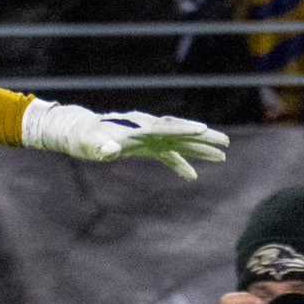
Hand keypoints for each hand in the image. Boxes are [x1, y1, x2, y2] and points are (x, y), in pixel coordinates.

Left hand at [17, 100, 228, 179]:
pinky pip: (167, 155)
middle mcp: (147, 129)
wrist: (77, 132)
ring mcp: (147, 137)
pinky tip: (193, 176)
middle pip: (180, 132)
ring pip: (179, 142)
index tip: (203, 130)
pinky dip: (179, 164)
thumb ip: (99, 147)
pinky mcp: (144, 146)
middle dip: (203, 138)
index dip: (183, 129)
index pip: (164, 127)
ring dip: (199, 149)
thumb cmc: (81, 137)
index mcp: (136, 126)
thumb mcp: (86, 143)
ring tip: (222, 157)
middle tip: (225, 144)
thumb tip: (110, 151)